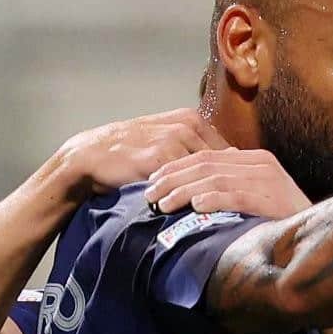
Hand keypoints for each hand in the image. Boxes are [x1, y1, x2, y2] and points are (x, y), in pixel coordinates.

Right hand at [56, 108, 227, 197]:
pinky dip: (195, 197)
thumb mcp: (165, 138)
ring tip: (226, 214)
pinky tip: (202, 213)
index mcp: (191, 119)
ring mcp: (173, 140)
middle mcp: (186, 126)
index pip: (229, 149)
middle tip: (239, 206)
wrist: (91, 155)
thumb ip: (194, 146)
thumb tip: (229, 165)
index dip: (235, 173)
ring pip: (207, 173)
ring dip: (216, 193)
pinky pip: (186, 182)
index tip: (240, 192)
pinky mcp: (160, 158)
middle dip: (230, 184)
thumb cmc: (130, 150)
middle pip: (224, 162)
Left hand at [144, 148, 312, 219]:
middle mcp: (261, 164)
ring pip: (214, 180)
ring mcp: (267, 180)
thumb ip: (233, 187)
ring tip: (162, 204)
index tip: (153, 180)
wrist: (322, 236)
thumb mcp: (258, 197)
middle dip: (172, 179)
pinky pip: (235, 196)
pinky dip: (212, 200)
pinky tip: (194, 208)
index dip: (176, 167)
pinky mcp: (272, 199)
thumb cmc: (284, 222)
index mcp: (255, 160)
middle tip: (148, 194)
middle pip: (205, 165)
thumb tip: (198, 190)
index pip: (206, 156)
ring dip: (184, 192)